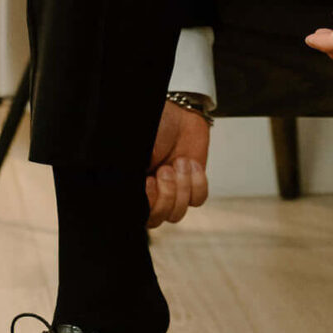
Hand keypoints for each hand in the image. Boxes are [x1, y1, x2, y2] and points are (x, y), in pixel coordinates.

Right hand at [146, 99, 210, 227]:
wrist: (181, 114)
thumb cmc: (157, 125)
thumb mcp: (143, 147)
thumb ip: (137, 169)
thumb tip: (140, 186)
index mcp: (135, 185)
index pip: (139, 213)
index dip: (148, 203)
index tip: (149, 181)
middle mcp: (150, 193)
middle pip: (157, 219)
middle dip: (166, 194)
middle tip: (166, 169)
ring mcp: (172, 192)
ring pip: (177, 213)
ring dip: (181, 187)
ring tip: (179, 162)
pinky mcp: (192, 187)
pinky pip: (197, 200)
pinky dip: (197, 183)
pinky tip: (190, 164)